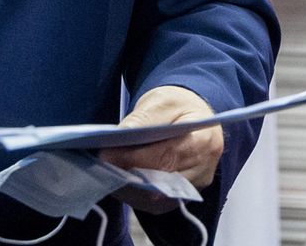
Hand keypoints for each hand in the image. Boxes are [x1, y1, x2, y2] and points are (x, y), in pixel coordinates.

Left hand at [99, 86, 223, 187]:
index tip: (107, 155)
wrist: (192, 116)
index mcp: (204, 139)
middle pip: (163, 181)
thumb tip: (115, 140)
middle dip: (129, 175)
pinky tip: (120, 183)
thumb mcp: (161, 102)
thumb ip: (141, 121)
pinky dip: (136, 195)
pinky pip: (157, 204)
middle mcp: (205, 168)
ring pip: (157, 198)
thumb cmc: (177, 106)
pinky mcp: (183, 197)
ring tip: (106, 175)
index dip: (137, 159)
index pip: (169, 155)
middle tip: (101, 168)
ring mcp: (196, 186)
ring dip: (129, 189)